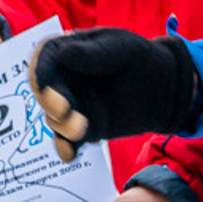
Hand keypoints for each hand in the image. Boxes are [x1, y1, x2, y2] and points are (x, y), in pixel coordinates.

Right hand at [28, 28, 197, 160]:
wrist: (163, 87)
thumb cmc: (138, 57)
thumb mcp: (119, 47)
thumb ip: (92, 53)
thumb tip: (62, 54)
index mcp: (65, 50)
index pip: (43, 58)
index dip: (39, 71)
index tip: (42, 83)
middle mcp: (62, 79)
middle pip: (44, 92)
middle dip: (50, 102)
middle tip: (64, 110)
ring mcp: (71, 105)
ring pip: (55, 119)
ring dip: (63, 126)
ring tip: (81, 128)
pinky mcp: (83, 128)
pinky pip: (69, 140)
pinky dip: (66, 147)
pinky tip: (70, 154)